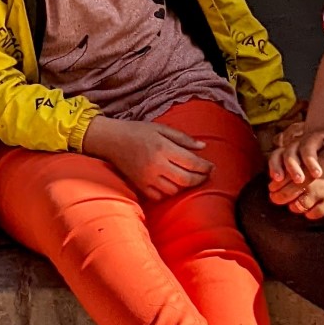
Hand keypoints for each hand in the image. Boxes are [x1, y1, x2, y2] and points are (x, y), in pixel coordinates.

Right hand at [85, 117, 213, 200]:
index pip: (191, 162)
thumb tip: (203, 147)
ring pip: (174, 190)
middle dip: (200, 179)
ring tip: (188, 178)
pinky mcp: (140, 185)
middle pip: (186, 179)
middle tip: (205, 175)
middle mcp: (156, 165)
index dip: (205, 167)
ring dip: (184, 186)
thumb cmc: (138, 131)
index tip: (211, 166)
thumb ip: (183, 138)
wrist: (112, 140)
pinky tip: (171, 184)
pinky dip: (168, 192)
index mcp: (163, 148)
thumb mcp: (162, 128)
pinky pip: (159, 196)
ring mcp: (147, 177)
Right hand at [268, 126, 323, 186]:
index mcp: (310, 139)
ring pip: (278, 155)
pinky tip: (274, 181)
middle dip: (293, 167)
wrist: (322, 139)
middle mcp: (296, 143)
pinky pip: (273, 160)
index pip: (308, 149)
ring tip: (279, 179)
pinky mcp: (281, 156)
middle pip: (290, 153)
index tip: (318, 174)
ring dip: (277, 167)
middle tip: (299, 180)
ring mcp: (287, 148)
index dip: (311, 162)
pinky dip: (273, 169)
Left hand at [269, 152, 323, 219]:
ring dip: (293, 207)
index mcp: (301, 170)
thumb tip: (272, 184)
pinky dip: (309, 213)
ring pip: (297, 207)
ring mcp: (319, 192)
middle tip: (277, 199)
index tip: (273, 190)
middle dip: (278, 198)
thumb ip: (291, 170)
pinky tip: (309, 209)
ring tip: (293, 204)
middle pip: (284, 195)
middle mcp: (308, 182)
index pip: (279, 183)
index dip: (273, 188)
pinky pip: (314, 214)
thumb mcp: (307, 161)